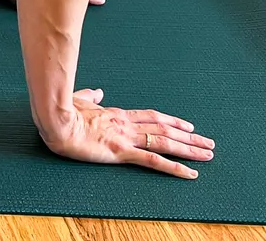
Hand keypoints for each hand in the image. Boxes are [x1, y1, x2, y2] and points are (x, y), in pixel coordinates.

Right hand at [43, 88, 215, 177]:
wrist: (55, 119)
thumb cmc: (63, 111)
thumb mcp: (78, 101)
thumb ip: (90, 97)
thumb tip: (98, 92)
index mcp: (117, 115)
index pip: (152, 117)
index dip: (172, 121)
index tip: (188, 127)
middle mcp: (127, 125)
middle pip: (165, 129)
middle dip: (190, 137)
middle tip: (210, 143)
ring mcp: (126, 138)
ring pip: (166, 142)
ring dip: (190, 149)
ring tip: (209, 155)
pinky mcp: (121, 152)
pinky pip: (153, 160)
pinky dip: (175, 167)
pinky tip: (190, 173)